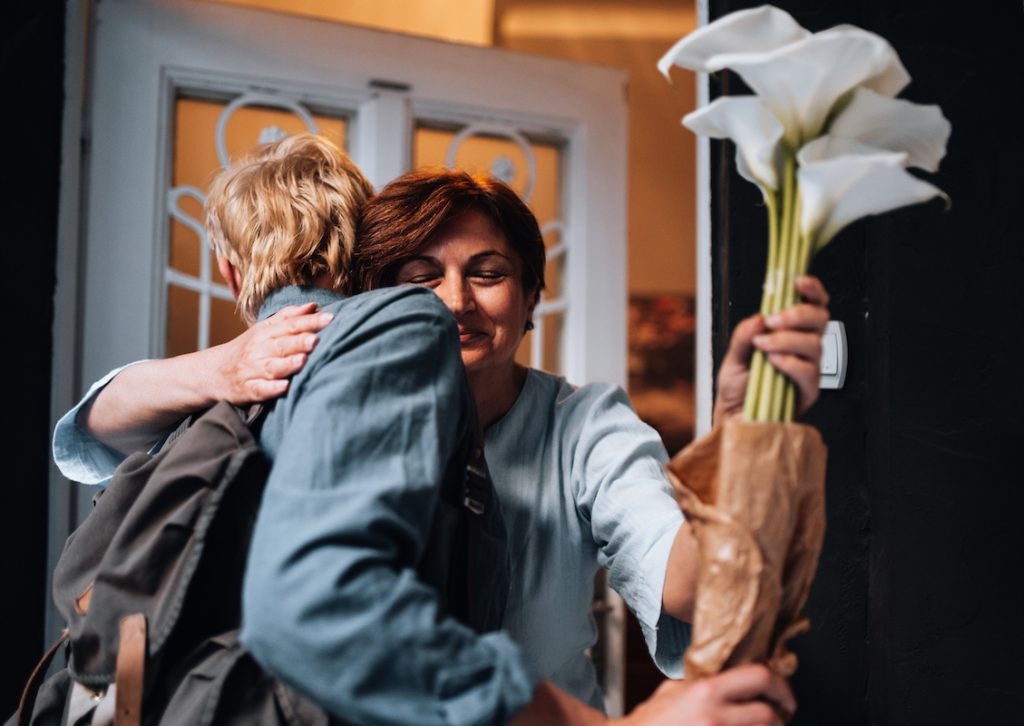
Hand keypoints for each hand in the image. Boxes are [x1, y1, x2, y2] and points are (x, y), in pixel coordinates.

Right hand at [211, 303, 332, 402]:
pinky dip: (271, 389)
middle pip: (282, 344)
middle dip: (299, 342)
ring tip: (303, 360)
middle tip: (317, 340)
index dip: (310, 322)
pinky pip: (259, 389)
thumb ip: (288, 317)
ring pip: (272, 367)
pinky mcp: (247, 390)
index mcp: (265, 333)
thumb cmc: (247, 349)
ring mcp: (252, 370)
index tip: (331, 318)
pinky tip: (284, 387)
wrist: (212, 372)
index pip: (290, 325)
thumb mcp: (263, 329)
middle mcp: (258, 350)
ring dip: (287, 364)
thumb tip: (313, 306)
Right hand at [620, 665, 794, 725]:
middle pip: (769, 714)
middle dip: (779, 716)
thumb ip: (701, 683)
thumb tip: (727, 677)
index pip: (760, 677)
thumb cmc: (649, 722)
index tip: (783, 693)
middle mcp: (715, 717)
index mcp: (706, 691)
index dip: (780, 685)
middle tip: (780, 716)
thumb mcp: (672, 691)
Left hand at [714, 276, 829, 423]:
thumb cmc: (737, 387)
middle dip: (797, 314)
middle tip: (773, 321)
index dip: (812, 290)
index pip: (812, 304)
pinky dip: (789, 363)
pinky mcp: (808, 390)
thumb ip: (744, 335)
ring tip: (764, 347)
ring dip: (787, 340)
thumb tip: (758, 318)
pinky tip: (773, 363)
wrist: (733, 417)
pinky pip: (809, 371)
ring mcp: (808, 368)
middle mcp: (803, 348)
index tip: (799, 281)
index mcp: (789, 332)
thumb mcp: (733, 355)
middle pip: (820, 318)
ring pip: (815, 344)